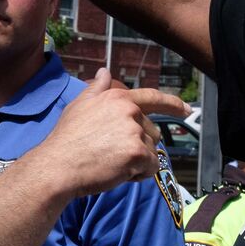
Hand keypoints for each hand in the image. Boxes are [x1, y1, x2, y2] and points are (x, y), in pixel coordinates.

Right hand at [30, 68, 187, 197]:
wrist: (58, 165)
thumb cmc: (66, 139)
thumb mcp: (79, 106)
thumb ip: (97, 88)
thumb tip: (105, 71)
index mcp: (118, 98)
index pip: (152, 97)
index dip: (173, 104)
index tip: (186, 109)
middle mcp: (130, 111)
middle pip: (151, 133)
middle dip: (138, 146)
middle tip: (110, 154)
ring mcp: (135, 131)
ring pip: (151, 152)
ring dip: (136, 162)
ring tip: (110, 163)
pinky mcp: (137, 152)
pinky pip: (150, 168)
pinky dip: (137, 174)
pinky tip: (116, 172)